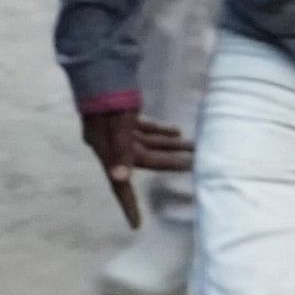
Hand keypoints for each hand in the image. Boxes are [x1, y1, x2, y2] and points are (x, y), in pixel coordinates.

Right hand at [79, 105, 195, 229]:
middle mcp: (111, 144)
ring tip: (194, 147)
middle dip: (169, 163)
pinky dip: (159, 133)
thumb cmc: (107, 100)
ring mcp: (117, 131)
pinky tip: (177, 133)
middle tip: (197, 164)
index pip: (119, 183)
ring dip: (170, 147)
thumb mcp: (116, 125)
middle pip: (143, 160)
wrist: (98, 70)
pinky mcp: (123, 118)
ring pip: (147, 145)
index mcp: (107, 150)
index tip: (135, 225)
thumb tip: (120, 177)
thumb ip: (121, 150)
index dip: (127, 204)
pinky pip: (144, 131)